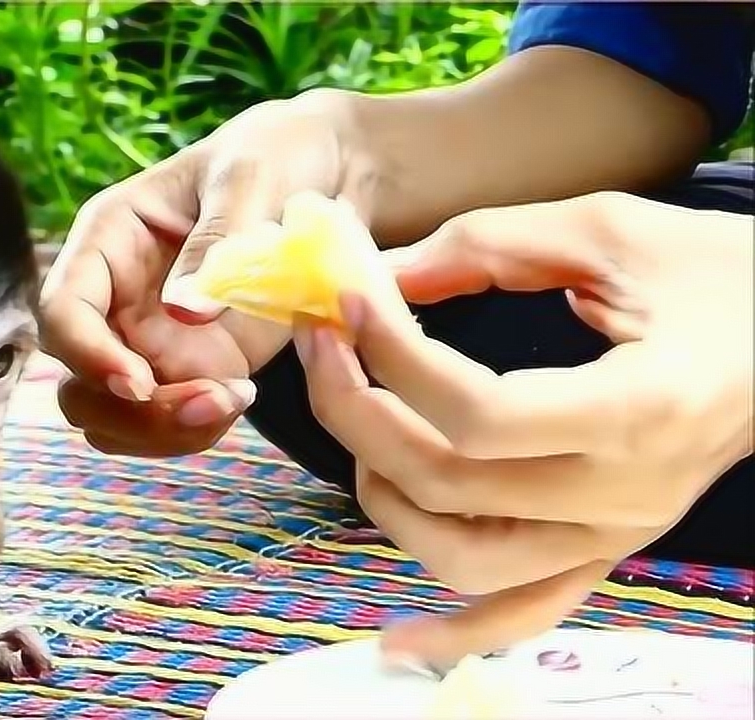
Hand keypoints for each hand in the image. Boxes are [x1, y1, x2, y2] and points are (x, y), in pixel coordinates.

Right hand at [39, 90, 361, 456]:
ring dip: (163, 431)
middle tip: (206, 403)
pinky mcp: (194, 368)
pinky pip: (170, 422)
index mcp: (108, 240)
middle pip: (78, 382)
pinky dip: (196, 430)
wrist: (330, 177)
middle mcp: (116, 299)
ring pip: (117, 418)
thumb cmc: (277, 155)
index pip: (63, 308)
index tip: (139, 383)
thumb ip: (217, 239)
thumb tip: (183, 312)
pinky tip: (241, 399)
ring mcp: (152, 341)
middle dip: (130, 411)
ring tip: (233, 402)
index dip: (86, 353)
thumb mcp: (250, 175)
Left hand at [292, 191, 753, 668]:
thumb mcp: (608, 231)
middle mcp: (625, 493)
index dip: (393, 357)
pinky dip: (457, 631)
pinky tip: (397, 640)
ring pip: (463, 558)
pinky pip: (523, 613)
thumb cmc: (717, 275)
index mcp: (640, 408)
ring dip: (384, 494)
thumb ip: (486, 246)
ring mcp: (614, 534)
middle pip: (448, 482)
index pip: (478, 415)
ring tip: (359, 422)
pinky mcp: (604, 549)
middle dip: (355, 407)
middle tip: (323, 340)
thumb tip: (373, 276)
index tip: (349, 301)